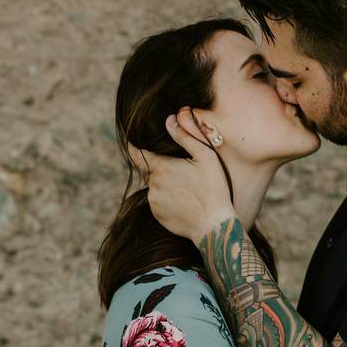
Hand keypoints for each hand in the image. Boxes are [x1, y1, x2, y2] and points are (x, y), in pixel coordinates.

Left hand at [127, 108, 236, 241]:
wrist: (214, 226)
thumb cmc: (214, 189)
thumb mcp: (205, 157)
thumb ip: (186, 136)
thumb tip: (169, 120)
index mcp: (162, 168)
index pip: (137, 153)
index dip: (134, 146)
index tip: (132, 142)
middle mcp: (153, 185)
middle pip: (153, 171)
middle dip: (165, 169)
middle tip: (187, 174)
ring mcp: (154, 202)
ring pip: (157, 187)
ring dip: (168, 185)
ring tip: (190, 191)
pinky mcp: (158, 216)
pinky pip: (159, 203)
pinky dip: (169, 201)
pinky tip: (186, 203)